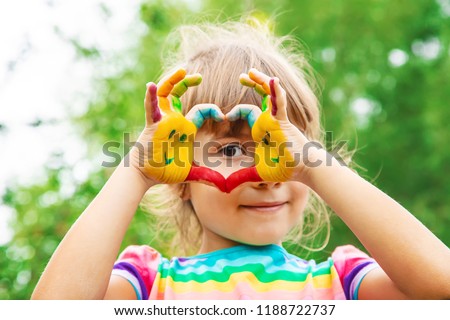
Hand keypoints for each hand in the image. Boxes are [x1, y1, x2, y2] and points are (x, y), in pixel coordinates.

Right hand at [130, 68, 224, 185]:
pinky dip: (151, 96)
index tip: (223, 116)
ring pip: (166, 93)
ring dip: (173, 81)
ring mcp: (162, 119)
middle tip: (199, 76)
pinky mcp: (152, 124)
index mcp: (184, 128)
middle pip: (179, 94)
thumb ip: (206, 176)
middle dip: (188, 83)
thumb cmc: (165, 171)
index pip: (200, 111)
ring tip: (183, 70)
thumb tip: (222, 185)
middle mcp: (173, 119)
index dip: (212, 110)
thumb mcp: (190, 172)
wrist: (145, 175)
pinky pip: (151, 107)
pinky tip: (151, 85)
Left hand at [227, 68, 310, 183]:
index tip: (224, 117)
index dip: (236, 111)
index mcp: (262, 128)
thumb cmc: (284, 168)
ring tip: (250, 72)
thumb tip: (226, 187)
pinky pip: (279, 103)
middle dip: (252, 84)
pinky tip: (272, 81)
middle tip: (242, 76)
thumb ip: (241, 176)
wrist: (303, 169)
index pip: (247, 112)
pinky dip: (276, 93)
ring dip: (261, 82)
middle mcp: (269, 120)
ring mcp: (277, 118)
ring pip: (269, 95)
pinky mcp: (284, 121)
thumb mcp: (257, 172)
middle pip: (260, 97)